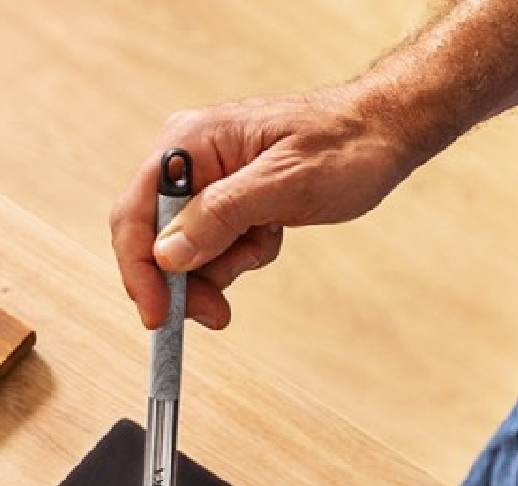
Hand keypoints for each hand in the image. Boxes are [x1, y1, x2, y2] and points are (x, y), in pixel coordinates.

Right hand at [110, 84, 417, 329]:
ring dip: (225, 266)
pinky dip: (243, 256)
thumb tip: (167, 255)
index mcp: (190, 143)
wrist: (382, 135)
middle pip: (156, 241)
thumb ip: (221, 217)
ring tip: (266, 243)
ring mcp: (207, 181)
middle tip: (219, 314)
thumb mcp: (283, 184)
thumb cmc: (342, 147)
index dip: (140, 270)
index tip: (159, 317)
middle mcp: (189, 160)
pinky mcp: (228, 201)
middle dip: (186, 281)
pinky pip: (215, 248)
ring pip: (187, 252)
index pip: (136, 214)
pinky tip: (272, 234)